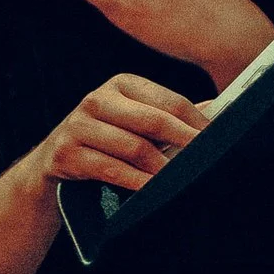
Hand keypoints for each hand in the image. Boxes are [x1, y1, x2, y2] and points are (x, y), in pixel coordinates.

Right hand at [6, 72, 206, 196]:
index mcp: (121, 84)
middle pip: (153, 121)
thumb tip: (216, 112)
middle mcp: (97, 99)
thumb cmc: (105, 139)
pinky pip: (111, 169)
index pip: (169, 101)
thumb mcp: (133, 120)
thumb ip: (168, 116)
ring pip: (134, 148)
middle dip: (185, 142)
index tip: (219, 140)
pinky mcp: (67, 153)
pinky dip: (137, 181)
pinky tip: (152, 189)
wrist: (54, 159)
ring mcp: (78, 125)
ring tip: (181, 180)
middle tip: (207, 160)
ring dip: (162, 168)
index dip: (197, 122)